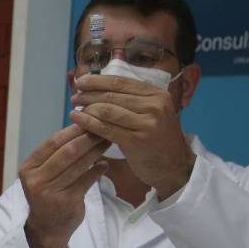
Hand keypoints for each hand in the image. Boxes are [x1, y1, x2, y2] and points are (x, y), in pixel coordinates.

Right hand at [19, 124, 109, 247]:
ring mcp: (51, 192)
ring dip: (96, 151)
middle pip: (67, 152)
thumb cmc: (47, 195)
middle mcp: (36, 180)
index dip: (73, 130)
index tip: (89, 120)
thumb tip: (81, 126)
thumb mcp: (42, 175)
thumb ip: (55, 155)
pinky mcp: (67, 202)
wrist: (46, 228)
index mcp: (28, 168)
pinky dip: (98, 170)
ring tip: (107, 142)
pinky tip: (105, 164)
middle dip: (88, 138)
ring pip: (78, 165)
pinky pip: (87, 181)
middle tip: (104, 128)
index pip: (52, 143)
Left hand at [70, 74, 194, 198]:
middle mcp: (154, 105)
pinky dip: (88, 122)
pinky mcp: (137, 140)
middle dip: (88, 94)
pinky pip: (106, 128)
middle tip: (74, 97)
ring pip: (107, 110)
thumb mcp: (151, 113)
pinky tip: (77, 119)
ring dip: (87, 107)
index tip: (81, 82)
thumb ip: (132, 101)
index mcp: (157, 94)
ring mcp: (147, 122)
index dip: (97, 80)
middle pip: (112, 94)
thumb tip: (99, 88)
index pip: (121, 81)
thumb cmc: (157, 139)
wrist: (175, 167)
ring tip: (74, 108)